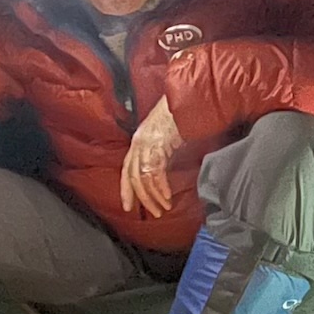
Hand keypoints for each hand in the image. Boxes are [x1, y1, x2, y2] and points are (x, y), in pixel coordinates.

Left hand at [120, 96, 183, 218]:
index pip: (127, 170)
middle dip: (141, 198)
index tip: (128, 206)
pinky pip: (155, 173)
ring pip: (144, 179)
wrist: (186, 100)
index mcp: (139, 141)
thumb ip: (162, 152)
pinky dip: (160, 188)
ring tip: (163, 209)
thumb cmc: (180, 116)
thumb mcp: (166, 136)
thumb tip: (164, 170)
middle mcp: (139, 143)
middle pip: (133, 178)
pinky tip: (167, 197)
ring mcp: (147, 144)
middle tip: (152, 213)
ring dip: (154, 197)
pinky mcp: (158, 146)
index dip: (126, 189)